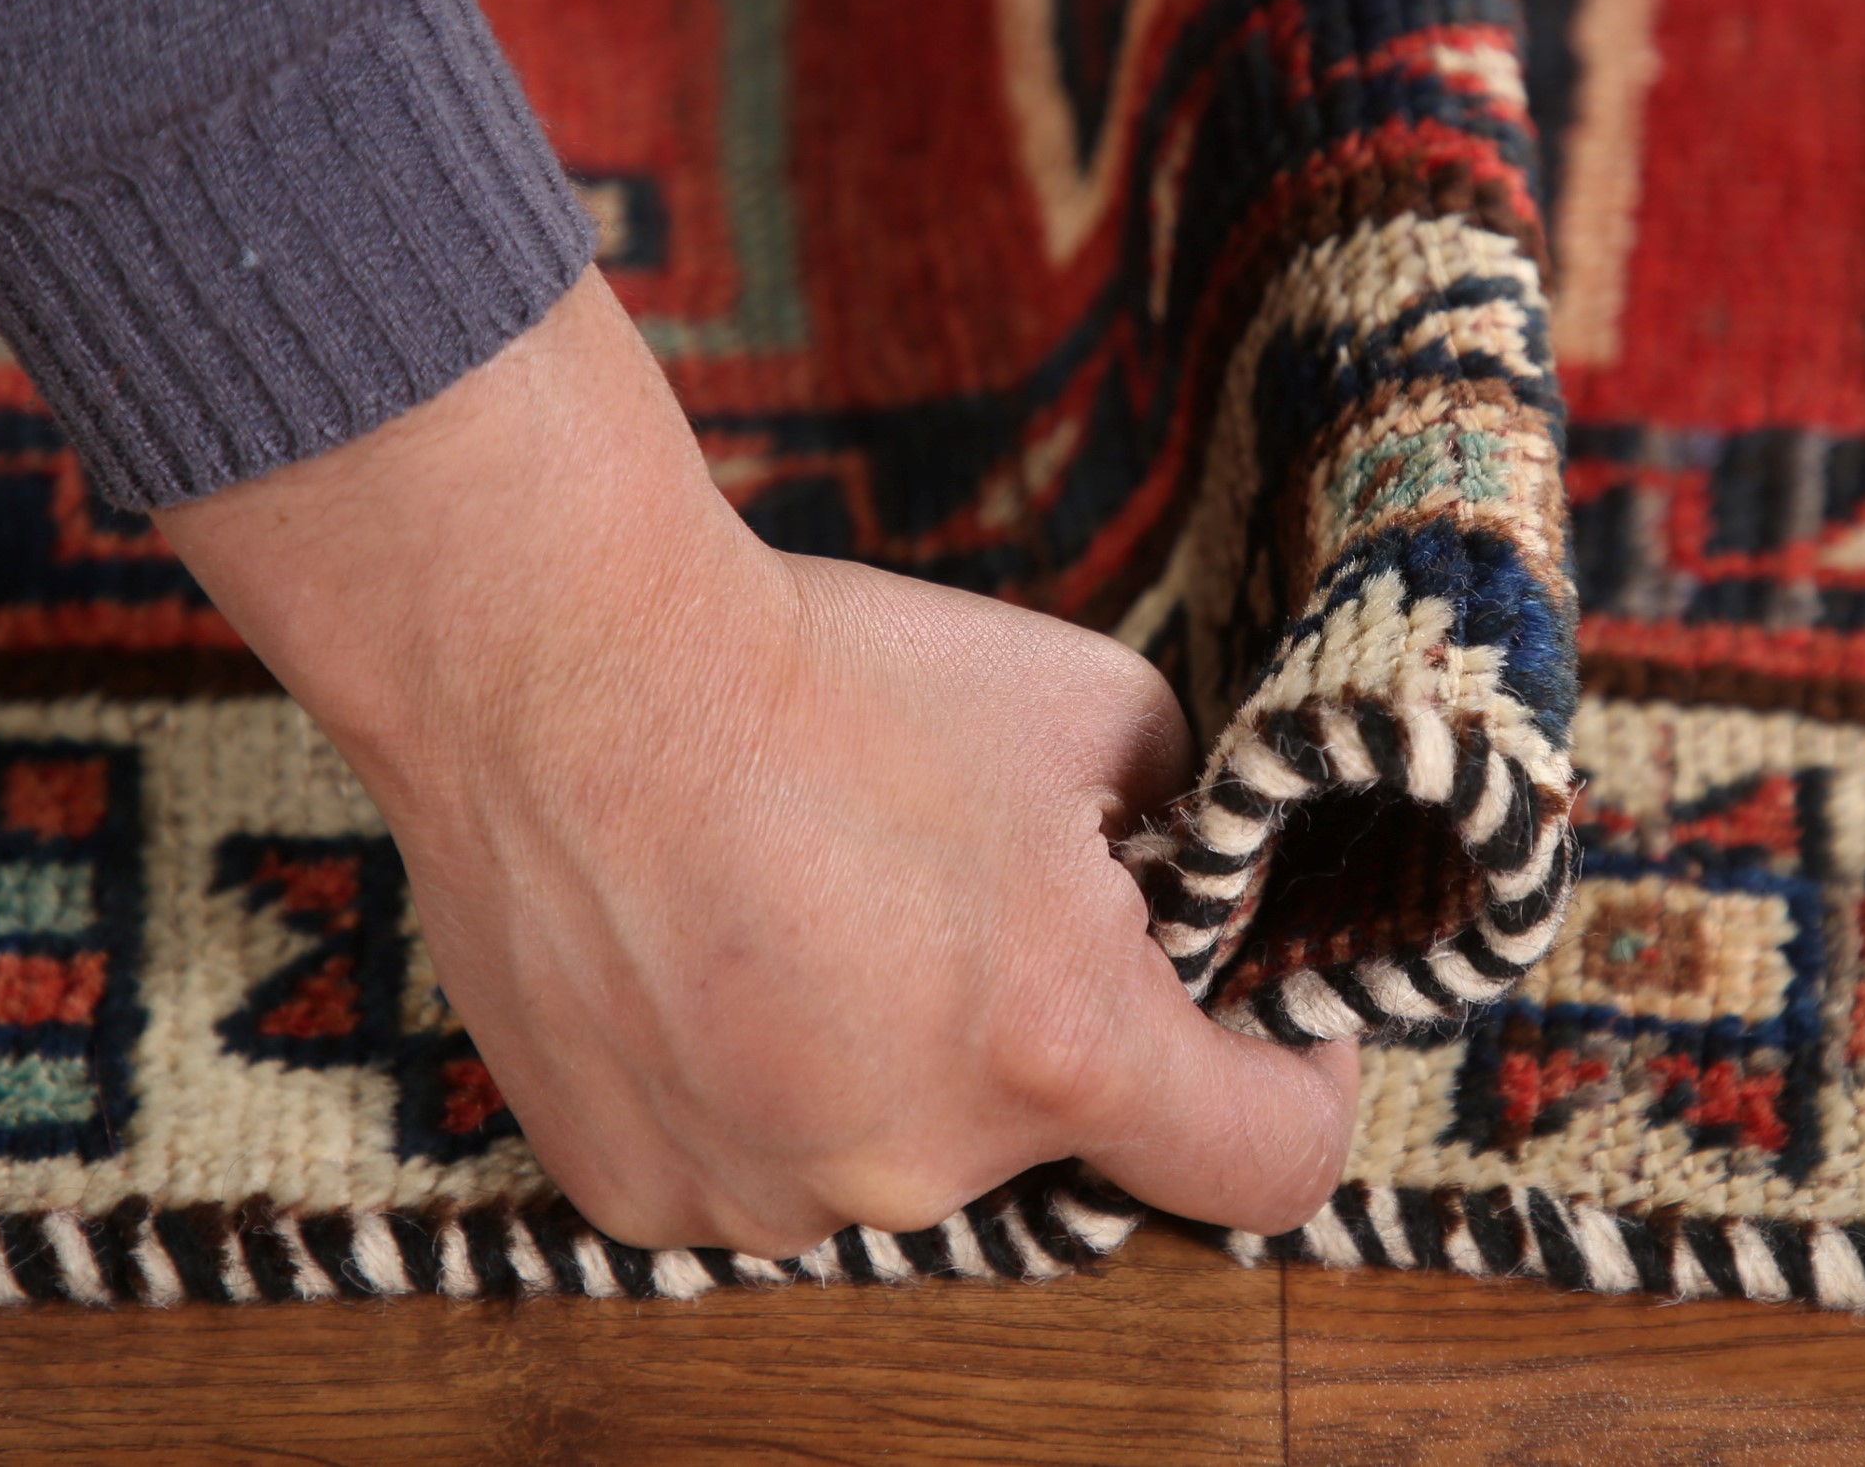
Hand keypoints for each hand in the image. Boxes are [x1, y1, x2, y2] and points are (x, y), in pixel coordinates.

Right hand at [157, 270, 1356, 1254]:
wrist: (570, 666)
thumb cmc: (839, 673)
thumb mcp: (1093, 706)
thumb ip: (1183, 829)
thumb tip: (1194, 887)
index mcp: (1059, 1045)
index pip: (1267, 1163)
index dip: (1294, 1084)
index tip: (1267, 1027)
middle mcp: (917, 1162)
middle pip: (1052, 1138)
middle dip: (1042, 1030)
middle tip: (963, 895)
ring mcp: (764, 1198)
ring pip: (893, 1154)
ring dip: (890, 1064)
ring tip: (810, 909)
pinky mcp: (637, 1194)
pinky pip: (753, 1167)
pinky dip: (757, 1090)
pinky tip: (713, 959)